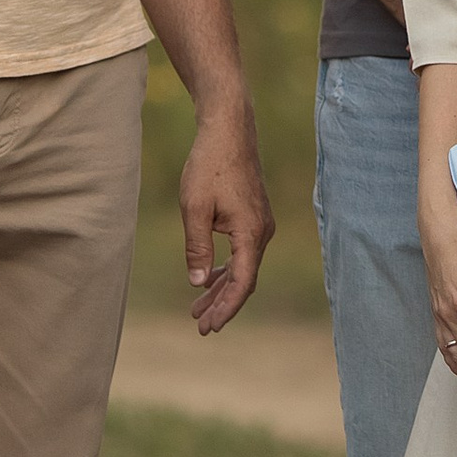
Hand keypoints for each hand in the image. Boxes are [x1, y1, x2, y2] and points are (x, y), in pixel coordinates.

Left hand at [178, 106, 275, 334]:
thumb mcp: (194, 208)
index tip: (209, 327)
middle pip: (245, 279)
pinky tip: (210, 279)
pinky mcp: (254, 216)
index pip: (243, 283)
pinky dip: (227, 269)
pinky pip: (243, 252)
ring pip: (243, 266)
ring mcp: (260, 223)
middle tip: (201, 327)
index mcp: (251, 233)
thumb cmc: (210, 165)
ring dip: (223, 288)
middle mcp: (262, 232)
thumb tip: (198, 283)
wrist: (229, 130)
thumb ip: (197, 248)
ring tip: (198, 310)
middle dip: (223, 305)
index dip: (226, 308)